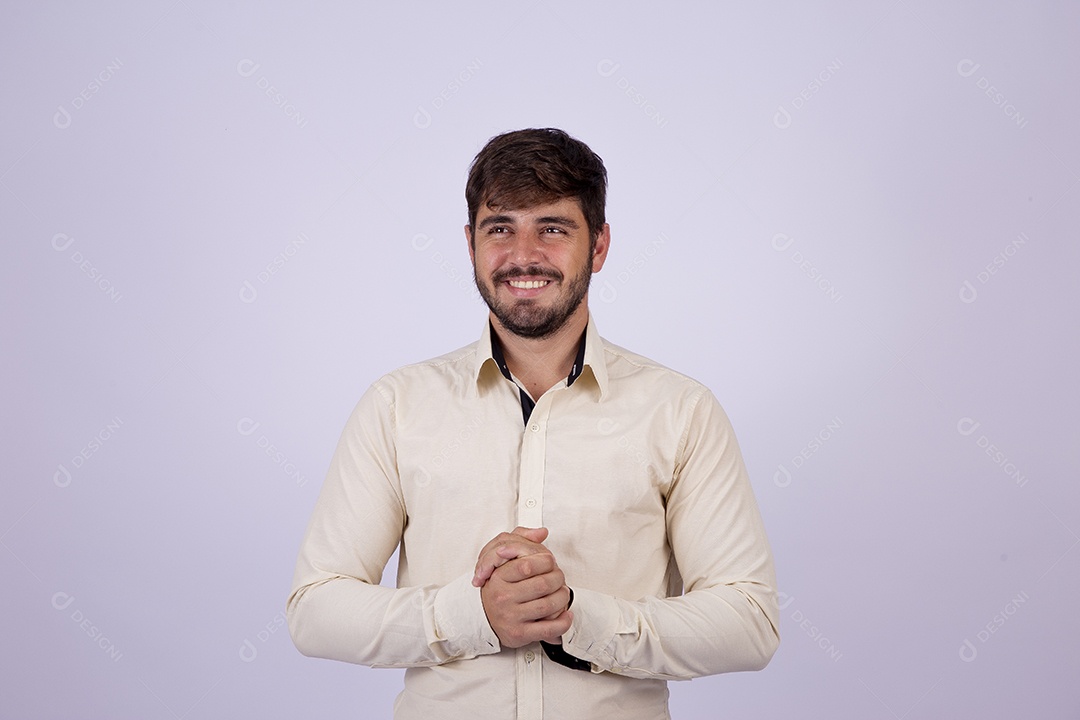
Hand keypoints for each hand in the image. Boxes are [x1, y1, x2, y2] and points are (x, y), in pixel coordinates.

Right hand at [474, 527, 571, 647]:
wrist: (482, 617)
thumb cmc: (497, 588)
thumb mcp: (501, 560)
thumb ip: (520, 540)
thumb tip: (541, 532)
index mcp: (498, 578)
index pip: (528, 565)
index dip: (546, 561)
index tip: (550, 562)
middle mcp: (503, 598)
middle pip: (543, 584)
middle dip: (558, 579)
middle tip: (559, 578)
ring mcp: (511, 617)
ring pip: (548, 605)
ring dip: (562, 598)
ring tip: (562, 593)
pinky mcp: (520, 634)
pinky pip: (548, 629)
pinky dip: (563, 621)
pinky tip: (566, 614)